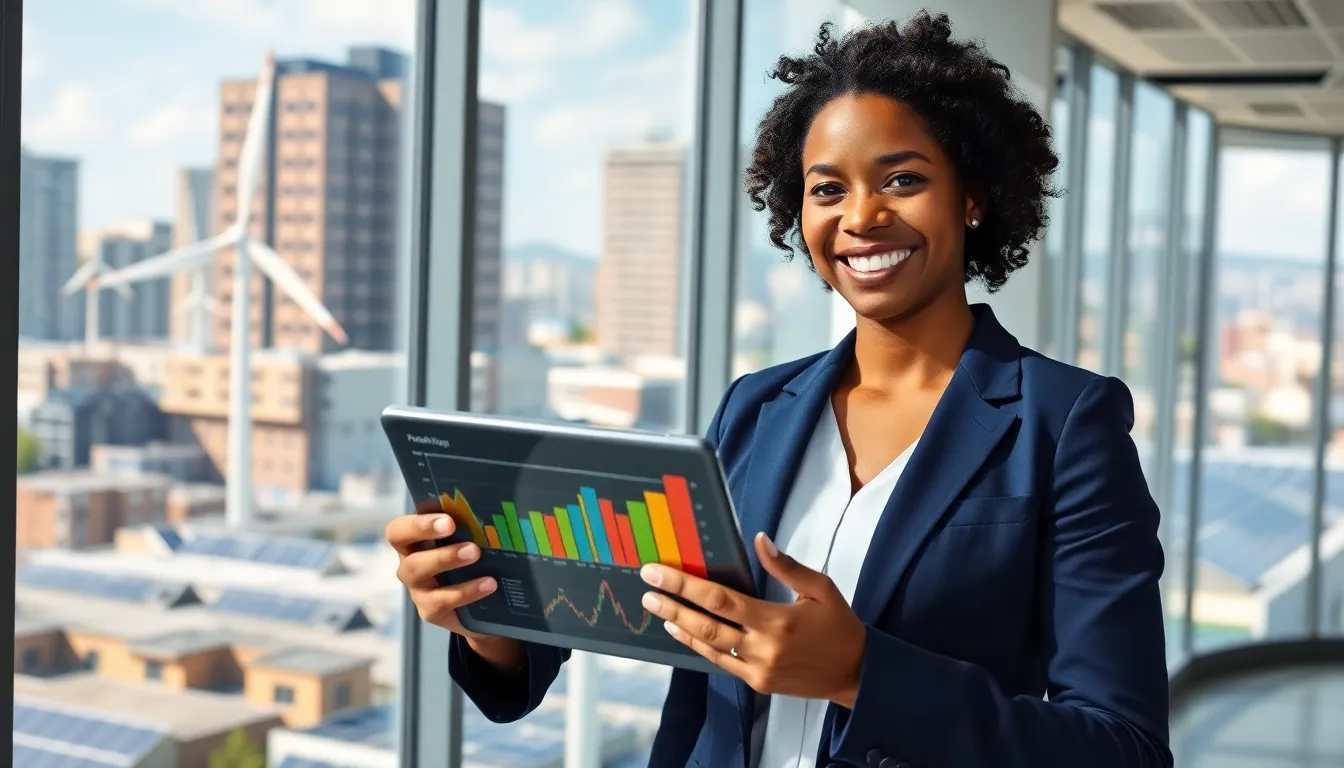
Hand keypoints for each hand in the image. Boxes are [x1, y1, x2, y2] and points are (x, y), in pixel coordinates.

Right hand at [386, 511, 522, 669]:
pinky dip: (466, 591)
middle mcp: (410, 564)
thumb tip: (494, 503)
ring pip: (418, 573)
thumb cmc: (473, 561)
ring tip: (475, 553)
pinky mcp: (430, 611)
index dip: (418, 523)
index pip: (399, 530)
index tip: (447, 519)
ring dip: (446, 559)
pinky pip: (442, 601)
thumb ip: (469, 524)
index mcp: (415, 542)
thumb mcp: (469, 540)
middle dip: (428, 536)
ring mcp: (418, 590)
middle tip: (458, 531)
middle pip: (406, 550)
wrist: (484, 606)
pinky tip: (488, 584)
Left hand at [639, 532, 866, 707]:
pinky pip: (721, 663)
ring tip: (657, 609)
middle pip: (706, 624)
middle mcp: (763, 647)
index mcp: (777, 620)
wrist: (856, 673)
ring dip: (680, 626)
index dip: (685, 585)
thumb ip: (787, 566)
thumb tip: (760, 540)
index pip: (720, 599)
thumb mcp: (821, 588)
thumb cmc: (839, 626)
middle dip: (672, 605)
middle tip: (646, 589)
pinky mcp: (758, 683)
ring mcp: (758, 668)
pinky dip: (698, 647)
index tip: (658, 572)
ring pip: (709, 646)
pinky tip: (681, 632)